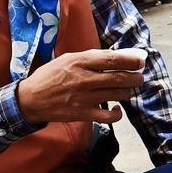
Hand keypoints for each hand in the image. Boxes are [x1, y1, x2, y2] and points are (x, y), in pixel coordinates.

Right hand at [17, 49, 148, 125]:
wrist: (31, 99)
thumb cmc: (51, 76)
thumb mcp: (68, 59)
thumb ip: (92, 57)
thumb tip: (117, 55)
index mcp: (80, 62)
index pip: (113, 60)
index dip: (131, 60)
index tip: (140, 61)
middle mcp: (83, 80)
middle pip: (119, 78)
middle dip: (135, 77)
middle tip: (139, 77)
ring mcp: (84, 98)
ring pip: (117, 95)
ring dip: (128, 91)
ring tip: (128, 89)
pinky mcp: (83, 114)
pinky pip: (109, 117)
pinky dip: (118, 113)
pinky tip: (117, 107)